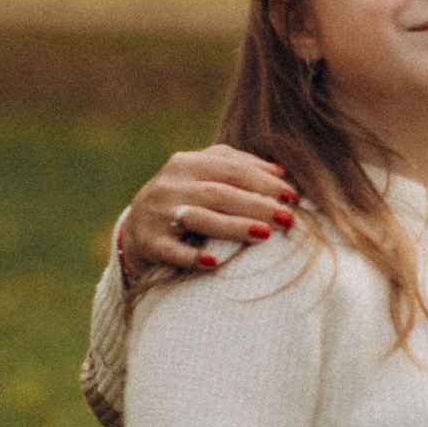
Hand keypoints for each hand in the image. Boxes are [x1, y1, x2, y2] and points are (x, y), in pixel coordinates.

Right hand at [123, 145, 298, 275]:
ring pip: (199, 218)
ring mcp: (157, 214)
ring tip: (264, 234)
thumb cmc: (184, 197)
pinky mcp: (150, 243)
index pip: (231, 169)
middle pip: (219, 193)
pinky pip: (172, 250)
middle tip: (288, 219)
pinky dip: (192, 257)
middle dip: (257, 205)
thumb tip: (281, 171)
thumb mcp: (203, 174)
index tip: (292, 196)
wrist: (135, 227)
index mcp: (187, 163)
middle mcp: (170, 185)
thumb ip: (238, 166)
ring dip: (232, 226)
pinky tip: (215, 263)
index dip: (264, 182)